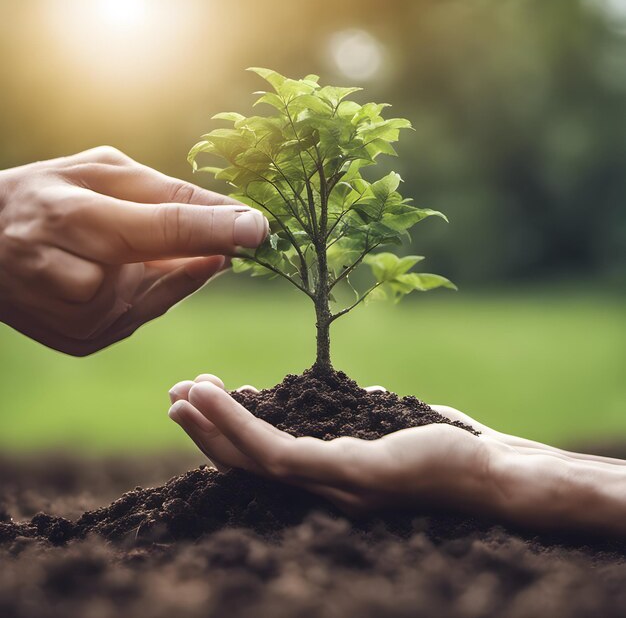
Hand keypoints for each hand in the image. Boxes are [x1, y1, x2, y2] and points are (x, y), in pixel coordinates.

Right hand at [0, 147, 268, 354]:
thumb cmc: (48, 195)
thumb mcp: (100, 173)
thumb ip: (166, 193)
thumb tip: (232, 214)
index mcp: (68, 217)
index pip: (159, 227)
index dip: (213, 229)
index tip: (260, 228)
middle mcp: (67, 275)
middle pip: (161, 270)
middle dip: (203, 251)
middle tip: (239, 237)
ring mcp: (73, 319)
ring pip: (154, 300)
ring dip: (165, 275)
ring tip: (132, 247)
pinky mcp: (81, 342)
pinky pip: (141, 317)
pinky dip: (147, 295)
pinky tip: (127, 272)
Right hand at [168, 375, 625, 535]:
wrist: (495, 472)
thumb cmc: (450, 448)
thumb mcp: (397, 424)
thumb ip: (373, 415)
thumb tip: (368, 393)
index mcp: (331, 472)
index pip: (267, 455)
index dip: (232, 429)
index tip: (214, 394)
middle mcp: (322, 486)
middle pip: (248, 462)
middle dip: (208, 430)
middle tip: (176, 395)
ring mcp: (329, 483)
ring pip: (250, 456)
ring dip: (211, 424)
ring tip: (179, 393)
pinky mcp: (344, 473)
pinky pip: (276, 450)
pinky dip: (237, 423)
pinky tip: (214, 397)